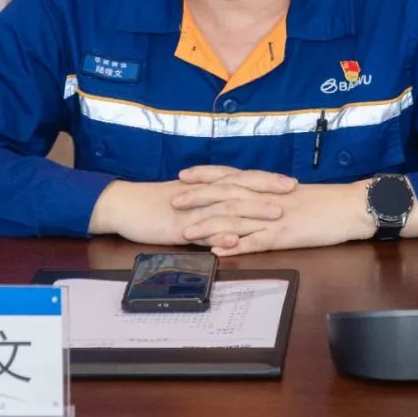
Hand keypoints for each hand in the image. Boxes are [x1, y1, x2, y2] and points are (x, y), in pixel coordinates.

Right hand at [87, 173, 292, 245]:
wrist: (124, 204)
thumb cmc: (155, 203)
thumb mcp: (187, 199)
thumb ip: (210, 200)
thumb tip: (233, 205)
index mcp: (206, 186)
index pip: (241, 179)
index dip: (266, 179)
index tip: (290, 181)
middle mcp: (202, 194)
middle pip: (240, 187)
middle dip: (267, 189)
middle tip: (292, 191)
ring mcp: (191, 210)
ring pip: (225, 208)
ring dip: (251, 211)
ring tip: (275, 214)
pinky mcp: (178, 227)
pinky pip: (201, 232)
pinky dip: (218, 235)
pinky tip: (234, 239)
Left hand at [173, 167, 376, 255]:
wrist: (353, 206)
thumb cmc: (326, 202)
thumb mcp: (293, 195)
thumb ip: (269, 196)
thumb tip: (250, 200)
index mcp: (268, 187)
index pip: (231, 177)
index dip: (205, 176)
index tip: (183, 176)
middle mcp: (266, 198)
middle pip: (226, 195)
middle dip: (197, 198)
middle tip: (173, 201)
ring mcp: (275, 217)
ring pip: (236, 219)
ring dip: (209, 226)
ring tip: (187, 232)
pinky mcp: (286, 235)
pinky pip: (257, 242)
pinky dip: (237, 247)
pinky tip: (220, 252)